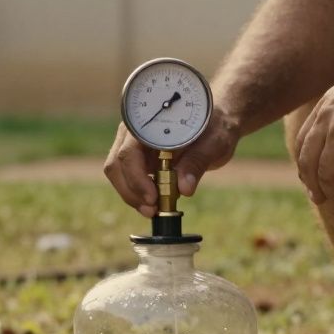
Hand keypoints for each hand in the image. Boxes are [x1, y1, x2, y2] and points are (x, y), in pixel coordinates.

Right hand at [104, 106, 239, 217]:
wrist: (217, 124)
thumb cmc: (216, 126)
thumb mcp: (214, 142)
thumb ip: (197, 162)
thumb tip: (184, 188)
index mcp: (148, 123)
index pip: (129, 152)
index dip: (136, 177)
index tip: (153, 197)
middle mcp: (134, 133)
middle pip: (116, 165)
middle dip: (131, 191)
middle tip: (152, 210)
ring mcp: (133, 147)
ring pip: (118, 175)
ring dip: (132, 196)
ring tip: (153, 210)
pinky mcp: (138, 160)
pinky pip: (128, 180)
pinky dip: (138, 195)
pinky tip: (154, 204)